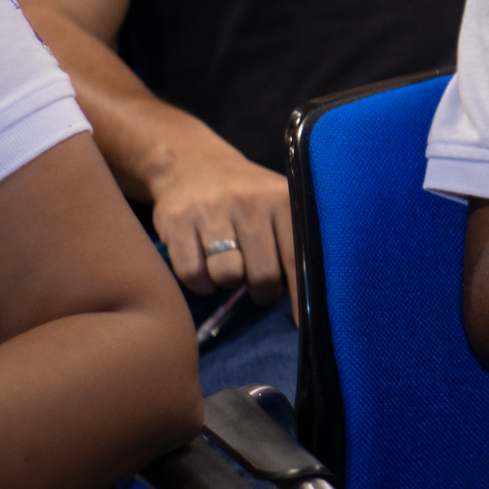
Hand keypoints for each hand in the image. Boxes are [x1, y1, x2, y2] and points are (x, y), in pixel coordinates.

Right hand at [148, 136, 294, 309]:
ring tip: (230, 271)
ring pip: (227, 276)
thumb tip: (311, 298)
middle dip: (262, 291)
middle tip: (259, 287)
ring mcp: (211, 209)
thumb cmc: (246, 195)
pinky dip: (200, 284)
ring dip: (228, 284)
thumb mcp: (278, 202)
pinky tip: (205, 270)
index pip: (297, 258)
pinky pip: (192, 274)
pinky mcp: (177, 220)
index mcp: (281, 198)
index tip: (304, 325)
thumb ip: (294, 240)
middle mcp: (249, 201)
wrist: (192, 163)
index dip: (300, 297)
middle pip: (262, 275)